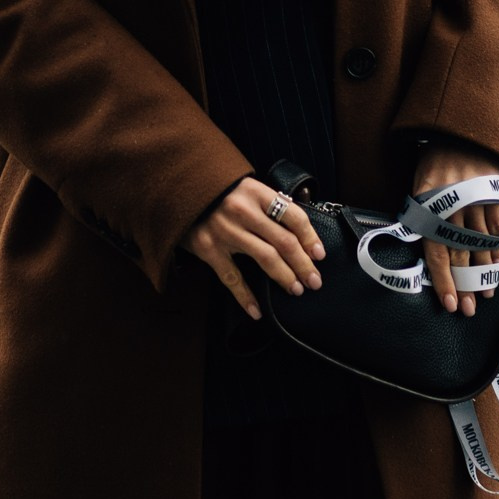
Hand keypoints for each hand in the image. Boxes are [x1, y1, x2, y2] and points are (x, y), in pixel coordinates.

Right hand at [181, 177, 325, 320]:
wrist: (178, 191)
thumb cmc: (216, 191)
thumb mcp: (244, 187)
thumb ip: (268, 202)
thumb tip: (297, 225)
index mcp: (255, 193)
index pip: (293, 216)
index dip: (310, 237)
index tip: (320, 254)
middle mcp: (243, 211)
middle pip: (284, 241)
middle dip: (303, 264)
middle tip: (314, 280)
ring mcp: (225, 231)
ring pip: (265, 258)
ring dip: (285, 276)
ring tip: (296, 289)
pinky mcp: (208, 249)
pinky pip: (232, 278)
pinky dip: (245, 297)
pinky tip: (257, 310)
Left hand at [412, 144, 498, 318]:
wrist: (461, 130)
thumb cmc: (434, 161)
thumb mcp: (419, 185)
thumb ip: (423, 215)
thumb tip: (426, 251)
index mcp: (429, 204)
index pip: (435, 250)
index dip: (443, 280)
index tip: (449, 303)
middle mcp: (453, 205)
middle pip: (459, 254)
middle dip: (465, 284)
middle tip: (468, 310)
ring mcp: (476, 200)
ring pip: (481, 245)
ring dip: (484, 272)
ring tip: (485, 293)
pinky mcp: (494, 195)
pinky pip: (497, 228)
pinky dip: (497, 248)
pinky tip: (497, 264)